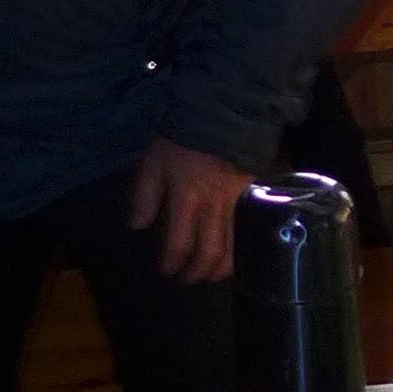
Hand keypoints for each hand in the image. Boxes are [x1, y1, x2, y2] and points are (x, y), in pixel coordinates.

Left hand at [130, 137, 253, 284]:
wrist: (226, 112)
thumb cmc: (184, 136)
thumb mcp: (154, 160)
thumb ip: (145, 195)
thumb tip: (137, 226)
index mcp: (188, 199)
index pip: (179, 243)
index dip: (171, 262)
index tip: (165, 270)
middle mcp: (215, 207)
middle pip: (210, 252)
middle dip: (198, 272)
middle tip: (188, 279)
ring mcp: (238, 203)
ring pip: (235, 247)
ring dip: (223, 267)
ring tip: (213, 274)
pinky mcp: (254, 196)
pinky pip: (250, 231)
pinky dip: (243, 248)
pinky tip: (238, 253)